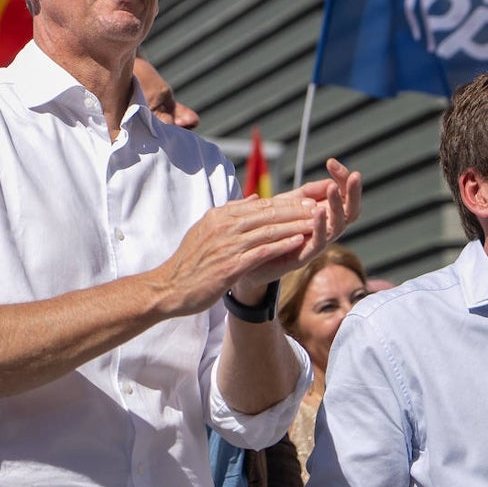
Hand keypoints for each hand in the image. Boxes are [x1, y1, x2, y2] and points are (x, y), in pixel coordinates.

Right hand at [154, 194, 321, 316]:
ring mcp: (227, 245)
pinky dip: (282, 245)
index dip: (285, 203)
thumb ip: (229, 214)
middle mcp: (223, 226)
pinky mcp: (230, 265)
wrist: (169, 288)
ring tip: (316, 222)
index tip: (306, 202)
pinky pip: (262, 251)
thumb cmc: (189, 263)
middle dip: (295, 210)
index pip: (258, 205)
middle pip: (267, 214)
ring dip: (294, 225)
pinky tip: (299, 242)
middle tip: (319, 207)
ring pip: (268, 230)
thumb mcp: (205, 230)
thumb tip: (253, 199)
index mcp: (218, 215)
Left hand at [280, 157, 361, 256]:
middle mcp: (326, 230)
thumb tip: (329, 182)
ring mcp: (317, 243)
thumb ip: (306, 194)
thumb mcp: (287, 205)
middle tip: (354, 175)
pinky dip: (320, 226)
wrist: (251, 258)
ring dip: (337, 206)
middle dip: (353, 192)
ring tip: (333, 188)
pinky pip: (318, 242)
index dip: (341, 178)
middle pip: (350, 211)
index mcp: (324, 216)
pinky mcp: (304, 256)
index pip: (343, 195)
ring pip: (338, 226)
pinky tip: (318, 211)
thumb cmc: (271, 229)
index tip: (332, 162)